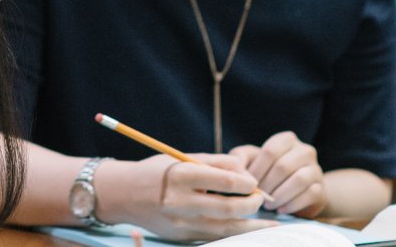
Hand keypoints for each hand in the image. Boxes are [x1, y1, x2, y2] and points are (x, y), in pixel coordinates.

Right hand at [96, 153, 277, 241]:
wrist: (123, 195)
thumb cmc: (157, 172)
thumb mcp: (183, 159)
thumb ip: (216, 163)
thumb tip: (247, 173)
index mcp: (181, 176)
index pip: (225, 181)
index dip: (248, 182)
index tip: (254, 182)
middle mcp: (180, 202)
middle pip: (229, 208)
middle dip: (253, 204)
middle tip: (261, 199)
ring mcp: (181, 223)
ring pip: (226, 229)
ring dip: (252, 227)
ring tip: (272, 225)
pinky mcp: (182, 236)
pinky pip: (215, 237)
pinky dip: (234, 234)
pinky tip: (248, 230)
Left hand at [231, 132, 326, 217]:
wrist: (295, 191)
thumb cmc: (267, 172)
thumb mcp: (251, 161)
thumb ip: (240, 159)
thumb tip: (238, 169)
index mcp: (286, 139)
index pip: (270, 151)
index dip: (257, 170)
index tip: (248, 184)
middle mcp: (305, 150)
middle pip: (283, 166)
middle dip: (267, 185)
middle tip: (258, 197)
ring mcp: (316, 169)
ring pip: (299, 180)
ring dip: (279, 195)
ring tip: (268, 205)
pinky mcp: (321, 188)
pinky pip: (308, 195)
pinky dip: (291, 204)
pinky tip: (280, 209)